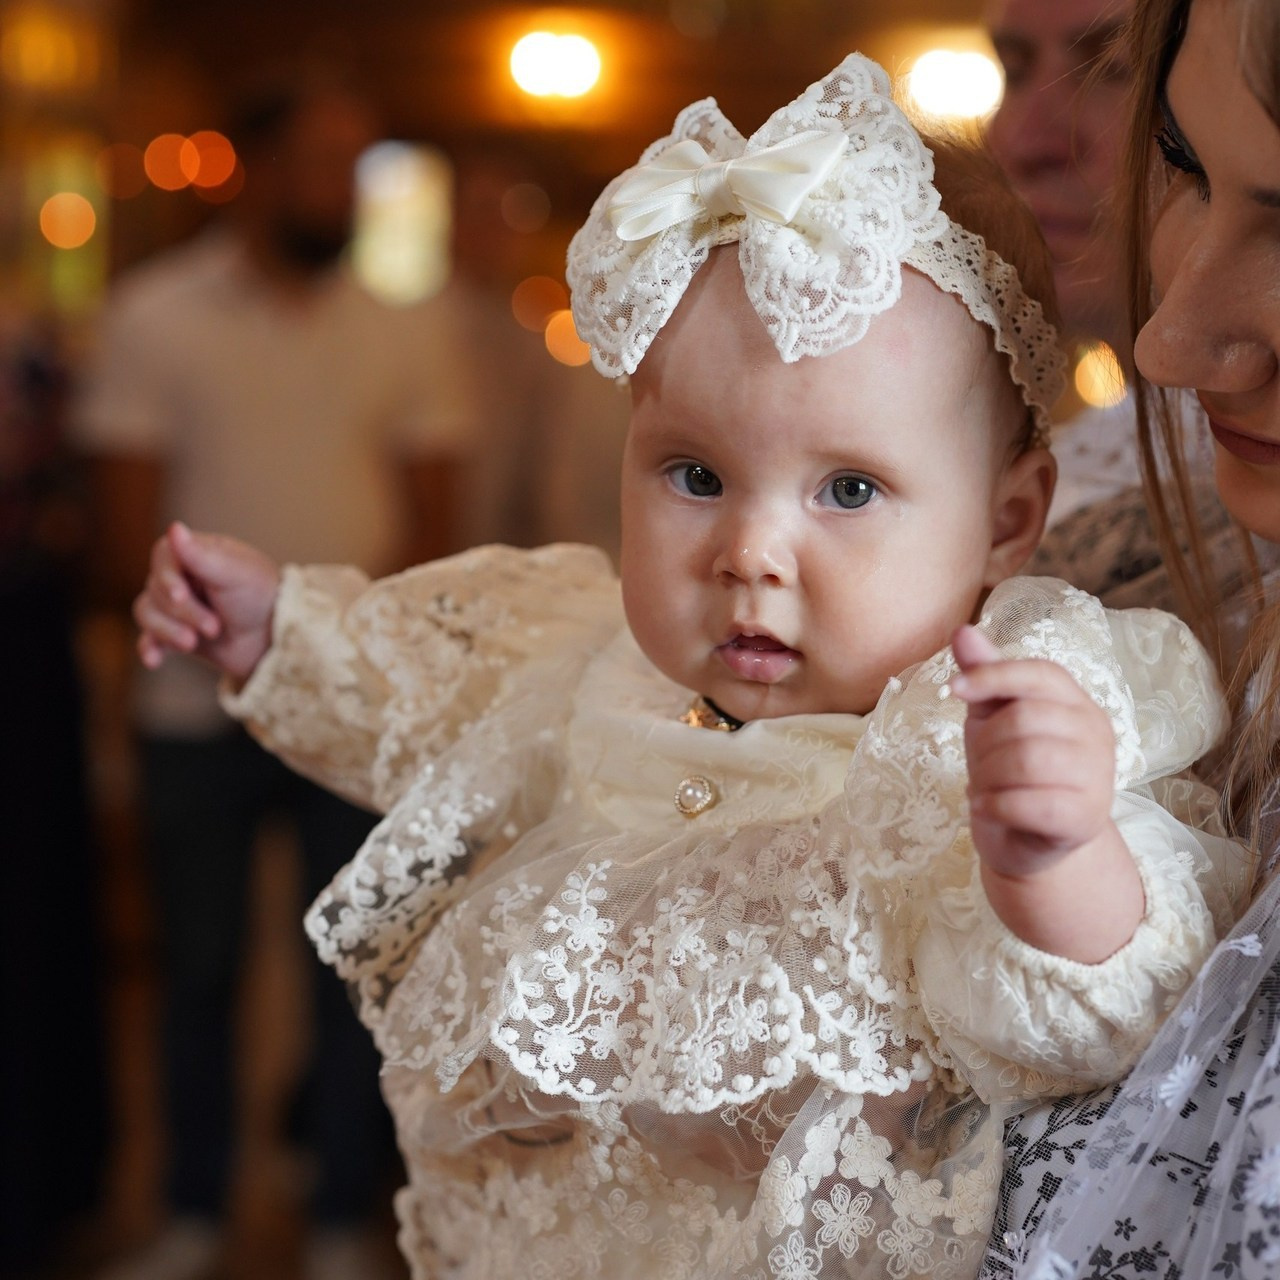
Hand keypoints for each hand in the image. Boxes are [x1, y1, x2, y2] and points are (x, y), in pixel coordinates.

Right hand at [133, 522, 280, 682]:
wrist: (273, 640)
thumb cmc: (260, 598)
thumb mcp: (235, 574)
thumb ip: (202, 556)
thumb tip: (174, 528)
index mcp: (197, 552)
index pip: (163, 556)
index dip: (168, 577)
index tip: (182, 595)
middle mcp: (182, 575)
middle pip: (156, 590)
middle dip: (185, 613)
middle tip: (214, 627)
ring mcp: (175, 604)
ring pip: (147, 613)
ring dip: (169, 631)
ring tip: (194, 643)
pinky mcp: (174, 630)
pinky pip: (149, 637)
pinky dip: (150, 648)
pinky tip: (155, 660)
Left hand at [949, 624, 1116, 877]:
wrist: (1027, 840)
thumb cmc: (1009, 770)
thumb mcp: (991, 717)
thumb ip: (984, 676)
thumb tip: (962, 630)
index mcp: (1076, 701)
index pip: (1040, 672)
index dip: (993, 675)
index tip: (952, 689)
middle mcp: (1097, 732)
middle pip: (1024, 718)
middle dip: (985, 744)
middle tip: (980, 767)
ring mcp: (1099, 776)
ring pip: (1027, 760)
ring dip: (988, 777)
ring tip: (986, 789)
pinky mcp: (1087, 818)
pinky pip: (1031, 803)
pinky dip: (995, 806)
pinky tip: (988, 809)